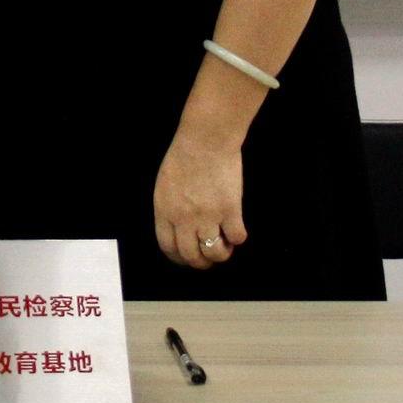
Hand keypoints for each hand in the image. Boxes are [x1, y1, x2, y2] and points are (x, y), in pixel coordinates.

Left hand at [152, 130, 246, 270]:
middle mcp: (184, 219)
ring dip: (221, 254)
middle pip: (191, 256)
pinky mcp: (230, 210)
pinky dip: (238, 238)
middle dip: (201, 262)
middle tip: (209, 258)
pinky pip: (237, 237)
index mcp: (165, 211)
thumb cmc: (185, 155)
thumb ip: (169, 208)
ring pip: (215, 253)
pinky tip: (236, 230)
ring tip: (225, 246)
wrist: (206, 140)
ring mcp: (208, 216)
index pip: (168, 247)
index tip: (188, 258)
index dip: (179, 258)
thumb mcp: (165, 185)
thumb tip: (179, 229)